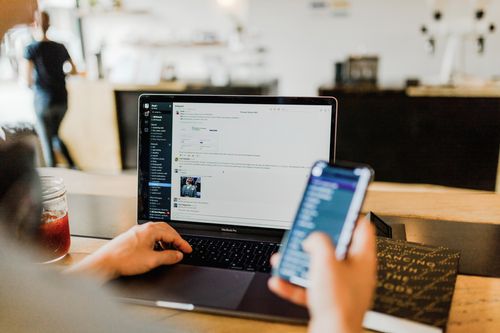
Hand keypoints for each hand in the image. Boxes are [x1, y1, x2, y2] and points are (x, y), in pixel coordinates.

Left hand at [66, 222, 191, 281]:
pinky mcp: (132, 237)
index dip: (182, 243)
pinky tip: (156, 250)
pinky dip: (157, 241)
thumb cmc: (124, 260)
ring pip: (157, 232)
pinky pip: (149, 236)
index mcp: (150, 230)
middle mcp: (144, 228)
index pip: (172, 234)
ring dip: (166, 240)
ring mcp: (137, 232)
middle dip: (175, 239)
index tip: (188, 250)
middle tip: (181, 248)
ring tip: (170, 250)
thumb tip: (178, 255)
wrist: (105, 262)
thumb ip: (168, 257)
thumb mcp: (152, 260)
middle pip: (166, 230)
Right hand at [268, 218, 376, 332]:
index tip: (337, 208)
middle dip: (316, 241)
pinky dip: (294, 283)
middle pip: (336, 248)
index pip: (361, 228)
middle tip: (305, 234)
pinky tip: (280, 281)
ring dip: (301, 262)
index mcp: (362, 259)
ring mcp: (342, 288)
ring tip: (287, 257)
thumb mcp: (325, 261)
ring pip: (319, 268)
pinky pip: (310, 287)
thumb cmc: (339, 304)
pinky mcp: (329, 302)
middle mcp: (355, 273)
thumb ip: (318, 241)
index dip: (349, 215)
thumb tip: (313, 238)